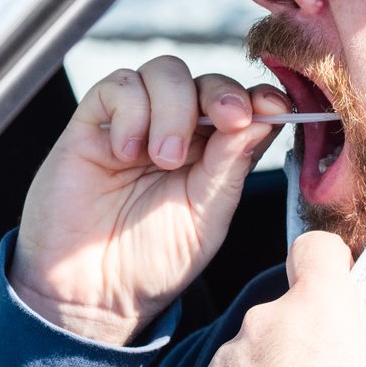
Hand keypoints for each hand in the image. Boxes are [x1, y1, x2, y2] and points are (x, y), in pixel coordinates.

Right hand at [12, 56, 286, 343]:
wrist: (92, 295)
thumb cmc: (154, 261)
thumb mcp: (207, 216)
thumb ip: (231, 165)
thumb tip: (264, 118)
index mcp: (216, 153)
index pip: (246, 105)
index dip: (262, 98)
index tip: (273, 108)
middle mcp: (179, 132)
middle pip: (207, 81)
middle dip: (223, 94)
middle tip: (229, 121)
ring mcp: (136, 124)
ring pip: (165, 72)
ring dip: (174, 108)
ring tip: (164, 159)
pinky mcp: (92, 125)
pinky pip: (117, 85)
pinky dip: (130, 110)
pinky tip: (126, 153)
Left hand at [184, 231, 365, 366]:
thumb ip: (363, 329)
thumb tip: (361, 302)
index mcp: (319, 304)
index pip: (314, 250)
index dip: (324, 265)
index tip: (332, 283)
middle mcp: (266, 317)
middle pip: (280, 311)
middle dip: (295, 337)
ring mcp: (227, 357)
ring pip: (248, 353)